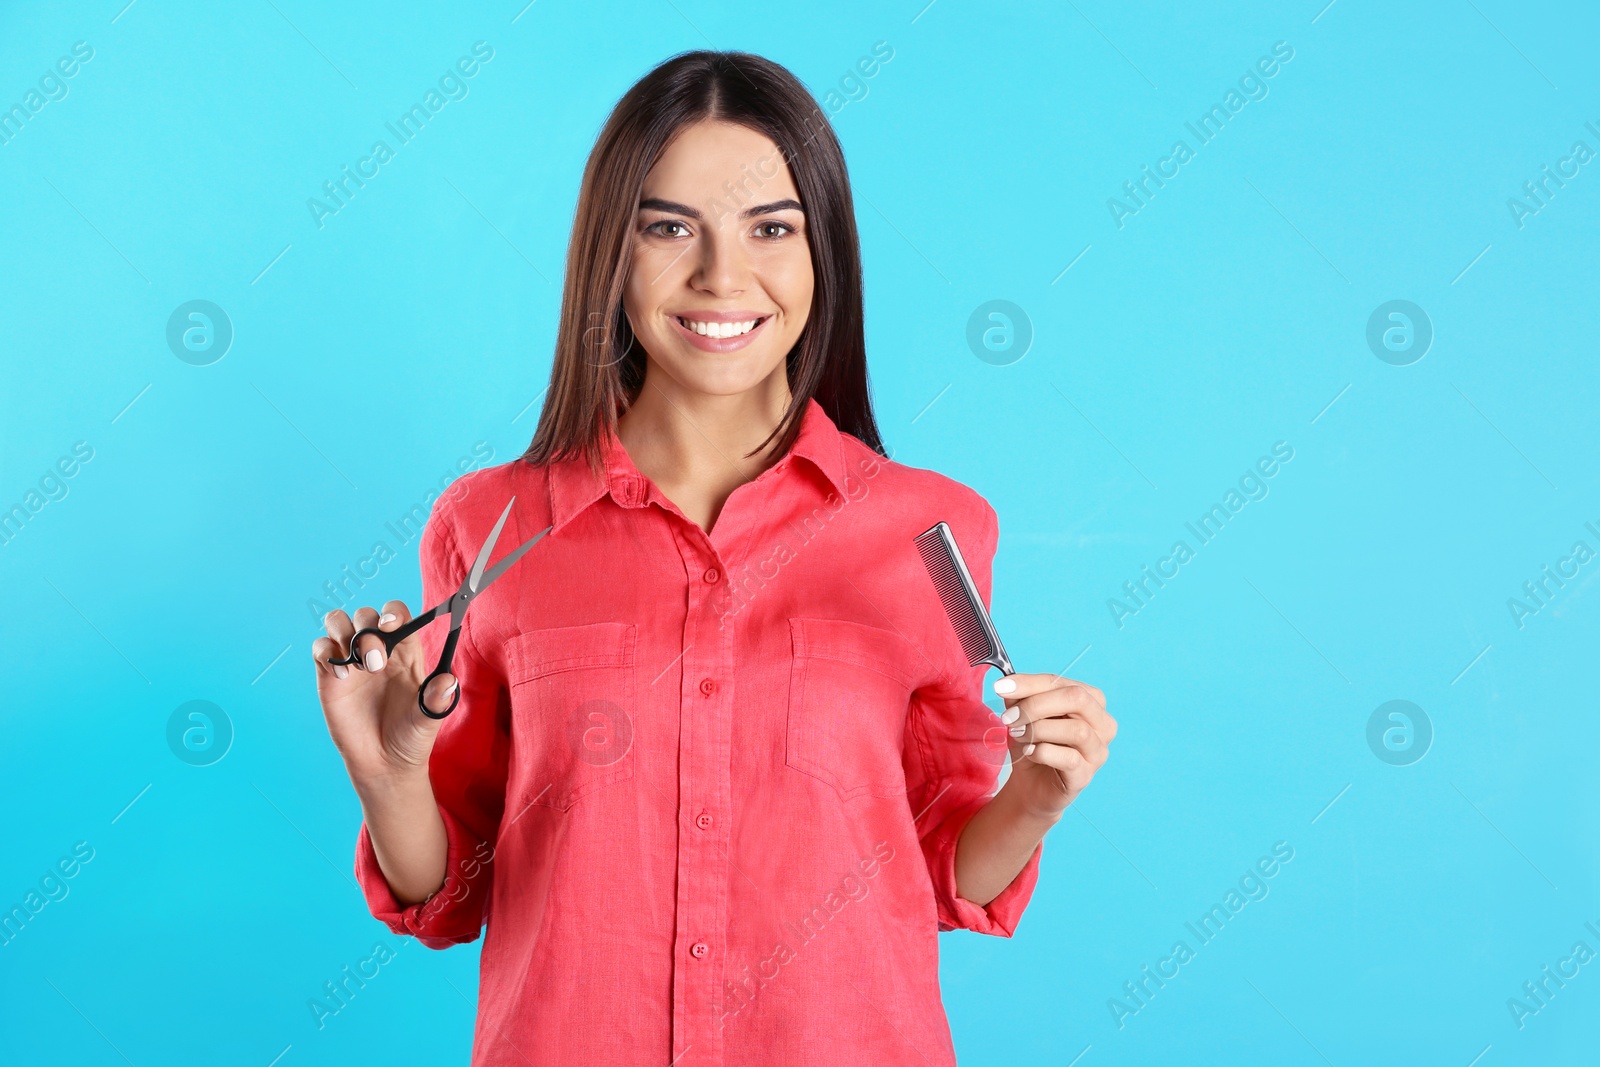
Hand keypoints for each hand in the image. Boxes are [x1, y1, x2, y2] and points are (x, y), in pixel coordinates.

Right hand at [312, 601, 457, 787]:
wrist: (384, 763)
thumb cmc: (411, 737)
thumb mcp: (428, 719)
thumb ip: (437, 699)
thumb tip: (449, 680)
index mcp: (406, 652)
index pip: (397, 616)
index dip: (392, 613)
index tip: (390, 625)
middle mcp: (378, 650)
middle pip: (366, 615)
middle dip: (368, 629)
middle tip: (375, 664)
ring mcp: (352, 661)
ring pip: (339, 621)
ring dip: (344, 632)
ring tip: (359, 665)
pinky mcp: (331, 676)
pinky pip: (321, 648)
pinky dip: (326, 652)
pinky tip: (342, 677)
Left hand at [994, 672, 1114, 818]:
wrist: (1030, 785)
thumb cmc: (1032, 743)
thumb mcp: (1023, 715)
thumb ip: (1020, 697)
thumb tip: (1009, 685)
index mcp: (1091, 700)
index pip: (1062, 682)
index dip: (1030, 682)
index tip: (1001, 687)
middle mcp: (1103, 724)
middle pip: (1077, 699)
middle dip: (1036, 705)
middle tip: (1009, 717)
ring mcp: (1098, 751)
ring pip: (1077, 730)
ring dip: (1039, 730)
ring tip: (1018, 735)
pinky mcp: (1086, 775)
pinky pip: (1069, 759)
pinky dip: (1043, 752)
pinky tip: (1029, 752)